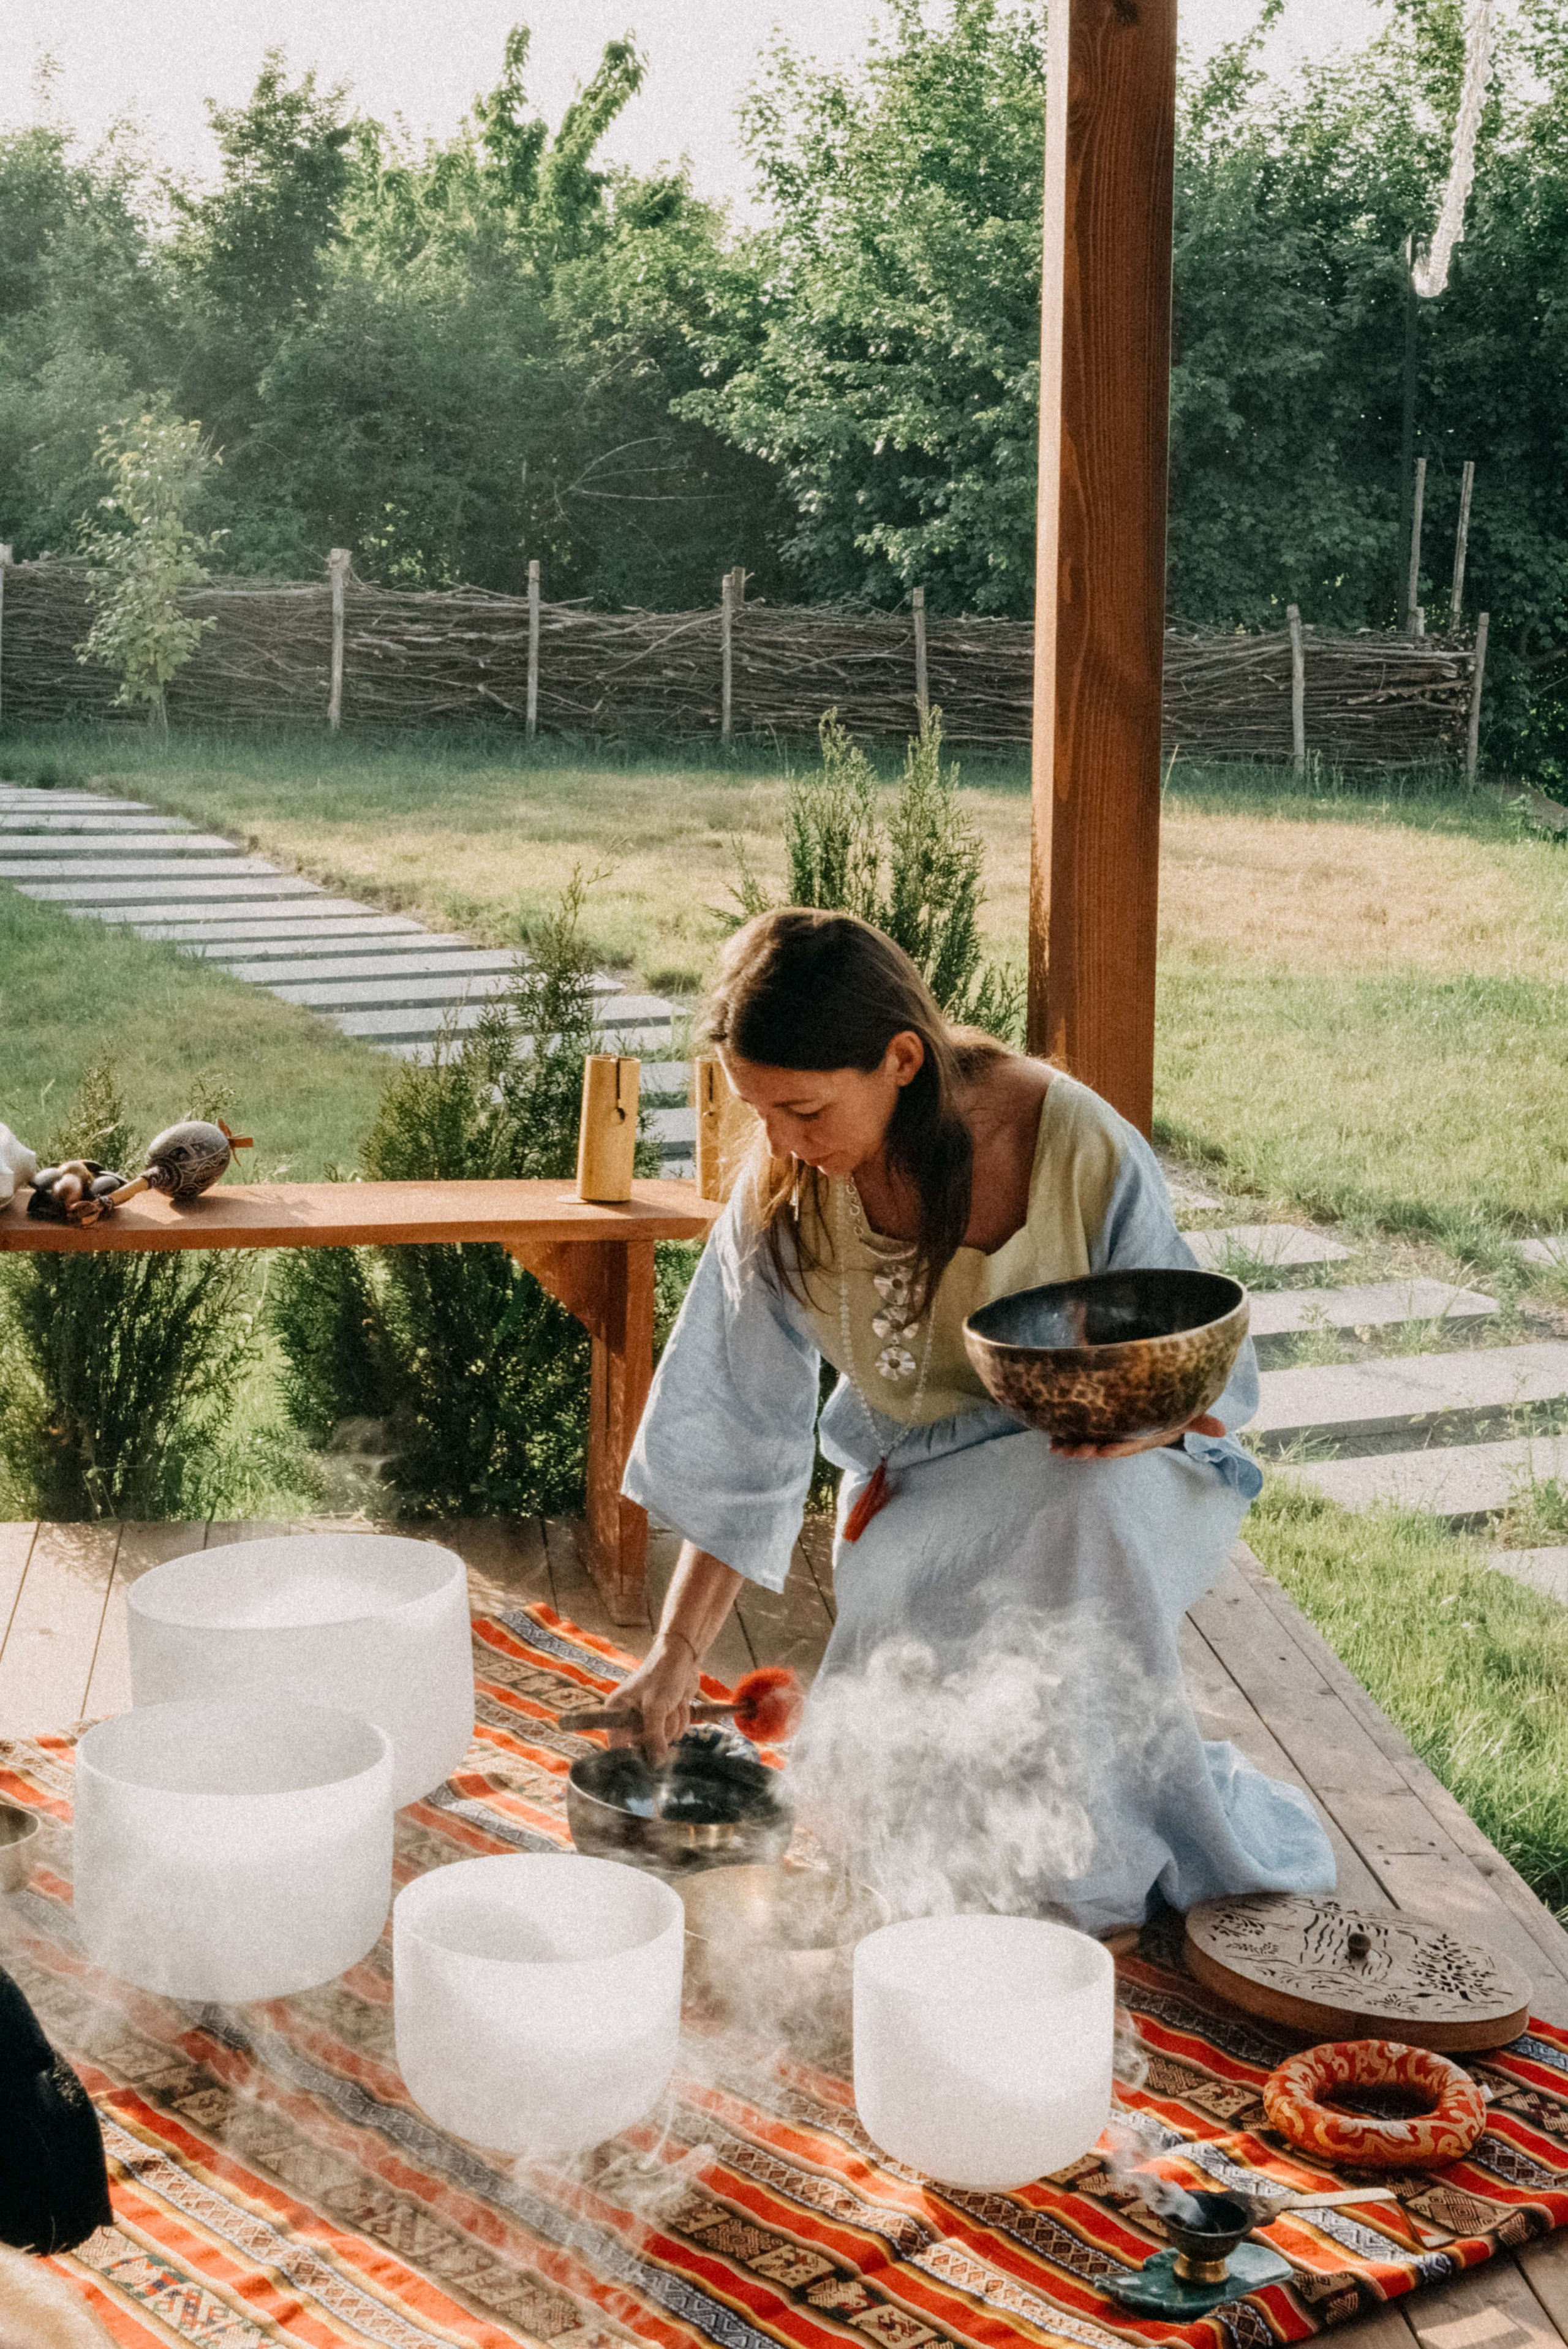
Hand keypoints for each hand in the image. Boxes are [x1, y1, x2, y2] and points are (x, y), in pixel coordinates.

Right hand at [605, 1631, 702, 1764]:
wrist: (682, 1656)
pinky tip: (681, 1702)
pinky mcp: (665, 1717)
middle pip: (644, 1746)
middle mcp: (629, 1717)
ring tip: (673, 1703)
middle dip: (661, 1733)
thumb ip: (654, 1737)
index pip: (617, 1746)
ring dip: (674, 1724)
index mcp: (616, 1712)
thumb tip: (656, 1764)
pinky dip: (681, 1719)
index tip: (648, 1757)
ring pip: (664, 1740)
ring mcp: (648, 1718)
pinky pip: (675, 1732)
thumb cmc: (662, 1675)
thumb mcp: (655, 1707)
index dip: (632, 1754)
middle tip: (665, 1713)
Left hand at [1051, 1411, 1224, 1462]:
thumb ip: (1199, 1422)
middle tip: (1074, 1451)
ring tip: (1057, 1449)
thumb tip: (1223, 1431)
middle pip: (1103, 1446)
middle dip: (1088, 1449)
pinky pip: (1075, 1434)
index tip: (1105, 1451)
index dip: (1117, 1448)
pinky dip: (1062, 1437)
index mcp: (1139, 1438)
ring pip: (1086, 1443)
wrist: (1150, 1408)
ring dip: (1071, 1447)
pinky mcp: (1092, 1427)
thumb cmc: (1167, 1413)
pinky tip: (1050, 1441)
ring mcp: (1105, 1434)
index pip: (1128, 1445)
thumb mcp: (1184, 1417)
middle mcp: (1121, 1439)